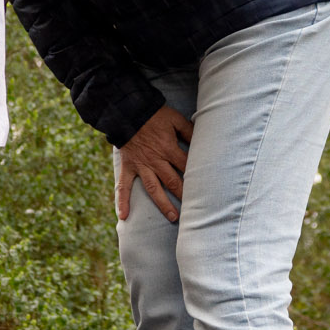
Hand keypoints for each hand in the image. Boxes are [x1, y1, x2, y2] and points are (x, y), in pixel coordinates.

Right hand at [116, 104, 193, 222]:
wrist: (128, 111)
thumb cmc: (154, 115)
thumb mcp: (175, 119)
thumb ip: (189, 131)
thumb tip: (203, 141)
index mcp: (168, 149)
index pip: (186, 165)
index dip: (197, 175)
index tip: (207, 186)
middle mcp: (155, 160)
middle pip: (173, 181)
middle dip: (184, 195)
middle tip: (195, 210)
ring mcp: (141, 166)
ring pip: (153, 188)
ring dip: (163, 204)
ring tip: (173, 218)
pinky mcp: (128, 167)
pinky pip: (123, 186)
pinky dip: (122, 201)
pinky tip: (123, 216)